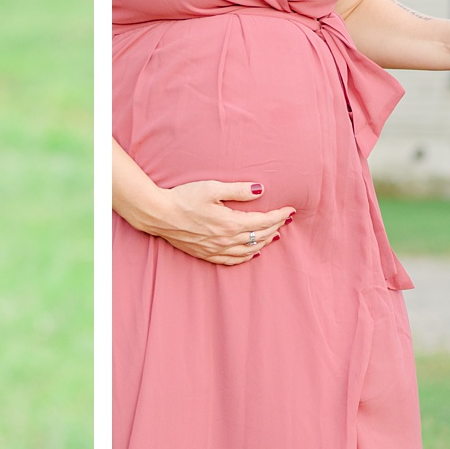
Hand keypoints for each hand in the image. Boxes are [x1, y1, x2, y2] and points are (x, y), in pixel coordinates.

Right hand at [129, 179, 295, 266]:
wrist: (159, 215)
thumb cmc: (184, 198)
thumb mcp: (212, 188)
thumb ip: (238, 190)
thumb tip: (261, 190)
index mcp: (230, 223)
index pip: (264, 221)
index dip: (280, 216)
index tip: (290, 210)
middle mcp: (226, 240)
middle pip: (260, 236)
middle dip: (276, 227)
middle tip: (285, 220)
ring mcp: (217, 249)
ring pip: (249, 250)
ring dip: (265, 242)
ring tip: (275, 234)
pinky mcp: (207, 254)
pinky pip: (233, 260)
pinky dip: (247, 256)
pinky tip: (253, 252)